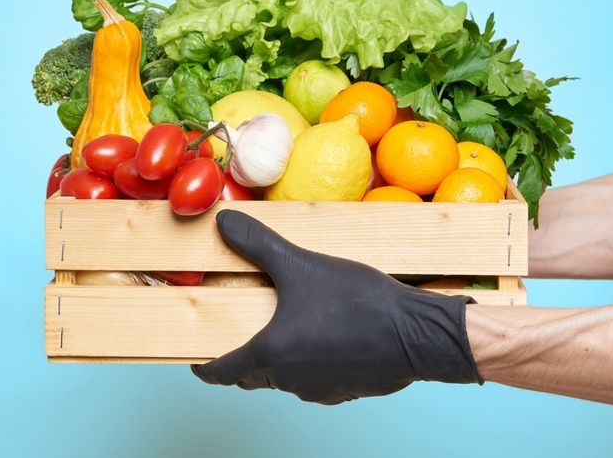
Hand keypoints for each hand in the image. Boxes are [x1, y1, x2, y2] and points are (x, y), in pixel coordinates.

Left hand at [191, 210, 482, 403]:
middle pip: (251, 376)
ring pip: (282, 379)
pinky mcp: (344, 391)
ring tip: (280, 325)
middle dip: (240, 358)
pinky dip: (306, 363)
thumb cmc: (358, 302)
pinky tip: (319, 335)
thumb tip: (223, 222)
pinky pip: (313, 380)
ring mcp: (318, 390)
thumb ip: (258, 244)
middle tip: (236, 333)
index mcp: (271, 354)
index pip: (223, 372)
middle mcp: (290, 380)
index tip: (196, 361)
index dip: (205, 366)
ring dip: (275, 359)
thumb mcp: (302, 264)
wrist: (417, 333)